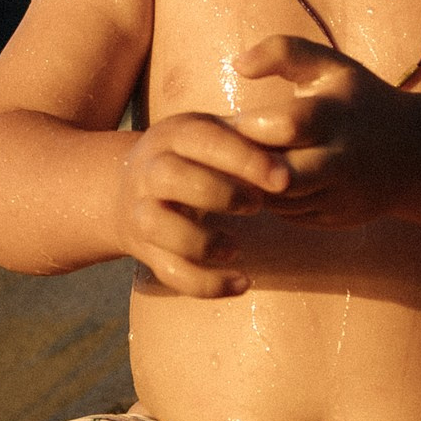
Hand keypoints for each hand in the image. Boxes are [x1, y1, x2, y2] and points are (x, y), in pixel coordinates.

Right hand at [113, 110, 292, 297]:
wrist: (126, 188)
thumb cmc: (191, 158)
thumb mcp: (213, 136)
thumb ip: (248, 141)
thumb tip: (294, 153)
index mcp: (173, 136)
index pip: (203, 139)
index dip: (244, 159)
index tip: (282, 179)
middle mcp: (149, 171)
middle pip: (170, 177)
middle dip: (220, 194)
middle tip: (257, 206)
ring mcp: (140, 211)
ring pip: (158, 226)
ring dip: (202, 242)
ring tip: (237, 248)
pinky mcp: (145, 250)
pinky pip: (169, 271)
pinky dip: (206, 284)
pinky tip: (242, 283)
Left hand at [232, 37, 420, 227]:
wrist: (414, 153)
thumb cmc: (358, 101)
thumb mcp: (330, 66)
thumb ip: (284, 53)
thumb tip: (238, 64)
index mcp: (339, 115)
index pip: (289, 125)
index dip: (251, 126)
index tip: (230, 122)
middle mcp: (344, 159)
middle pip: (283, 177)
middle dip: (249, 166)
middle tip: (226, 153)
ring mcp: (342, 195)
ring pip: (280, 201)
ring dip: (254, 185)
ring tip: (239, 165)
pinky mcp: (335, 218)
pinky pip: (289, 215)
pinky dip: (271, 199)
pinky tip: (264, 180)